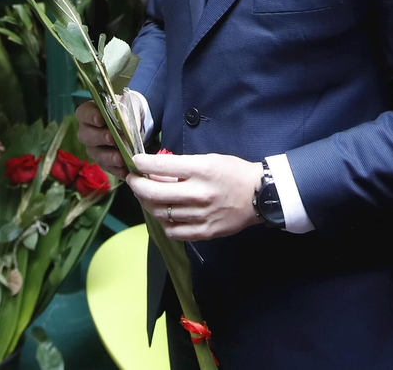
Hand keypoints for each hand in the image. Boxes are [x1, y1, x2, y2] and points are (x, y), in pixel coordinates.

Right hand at [76, 95, 138, 179]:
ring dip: (108, 157)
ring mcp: (95, 148)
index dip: (89, 116)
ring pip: (95, 154)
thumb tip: (125, 123)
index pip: (83, 113)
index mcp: (90, 112)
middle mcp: (88, 131)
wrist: (136, 123)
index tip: (100, 119)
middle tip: (112, 138)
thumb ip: (126, 113)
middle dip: (99, 137)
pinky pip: (107, 167)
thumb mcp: (129, 105)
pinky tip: (126, 170)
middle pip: (86, 136)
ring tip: (120, 158)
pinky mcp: (104, 161)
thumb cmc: (127, 110)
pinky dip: (116, 169)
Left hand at [126, 152, 261, 241]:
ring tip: (147, 195)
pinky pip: (173, 231)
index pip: (162, 165)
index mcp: (201, 170)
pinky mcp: (204, 232)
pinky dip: (163, 222)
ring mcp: (201, 215)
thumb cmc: (233, 172)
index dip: (142, 163)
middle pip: (154, 192)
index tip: (134, 161)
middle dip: (136, 185)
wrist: (260, 196)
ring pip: (160, 212)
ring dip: (147, 203)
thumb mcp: (209, 159)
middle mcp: (199, 193)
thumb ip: (182, 166)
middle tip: (133, 180)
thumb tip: (155, 170)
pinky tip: (164, 214)